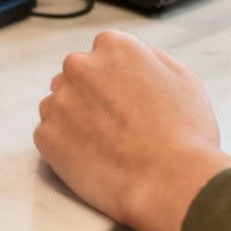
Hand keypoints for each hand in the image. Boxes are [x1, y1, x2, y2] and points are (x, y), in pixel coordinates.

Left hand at [33, 30, 230, 230]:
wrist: (169, 183)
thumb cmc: (185, 136)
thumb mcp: (184, 80)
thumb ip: (153, 59)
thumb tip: (135, 57)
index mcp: (114, 47)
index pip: (102, 52)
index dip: (117, 79)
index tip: (127, 99)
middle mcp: (80, 67)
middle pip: (76, 75)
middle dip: (91, 95)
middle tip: (118, 124)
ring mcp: (59, 101)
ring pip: (59, 103)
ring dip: (75, 118)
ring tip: (107, 144)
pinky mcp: (46, 135)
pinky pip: (50, 134)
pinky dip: (66, 145)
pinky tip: (94, 158)